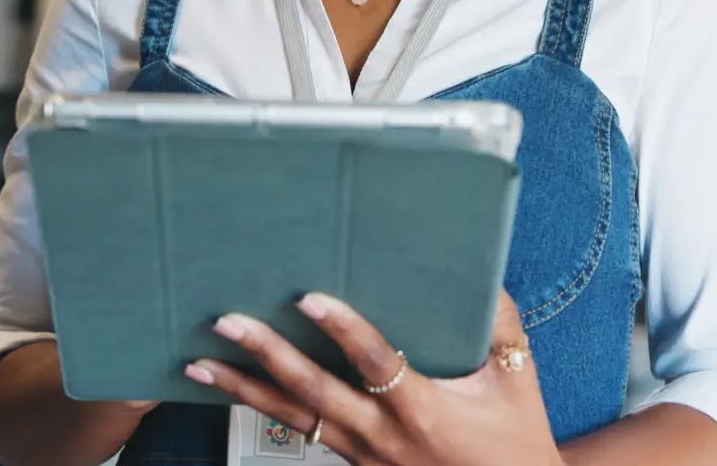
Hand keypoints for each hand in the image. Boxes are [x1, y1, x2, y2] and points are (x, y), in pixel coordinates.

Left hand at [186, 291, 559, 465]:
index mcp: (425, 412)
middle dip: (266, 355)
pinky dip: (265, 408)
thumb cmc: (515, 440)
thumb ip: (499, 321)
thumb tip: (478, 270)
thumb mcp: (518, 377)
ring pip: (294, 418)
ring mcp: (364, 455)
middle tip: (227, 322)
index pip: (375, 364)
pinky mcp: (355, 463)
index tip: (309, 297)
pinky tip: (235, 390)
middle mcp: (384, 437)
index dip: (343, 329)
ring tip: (198, 364)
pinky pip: (303, 432)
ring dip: (243, 389)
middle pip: (314, 393)